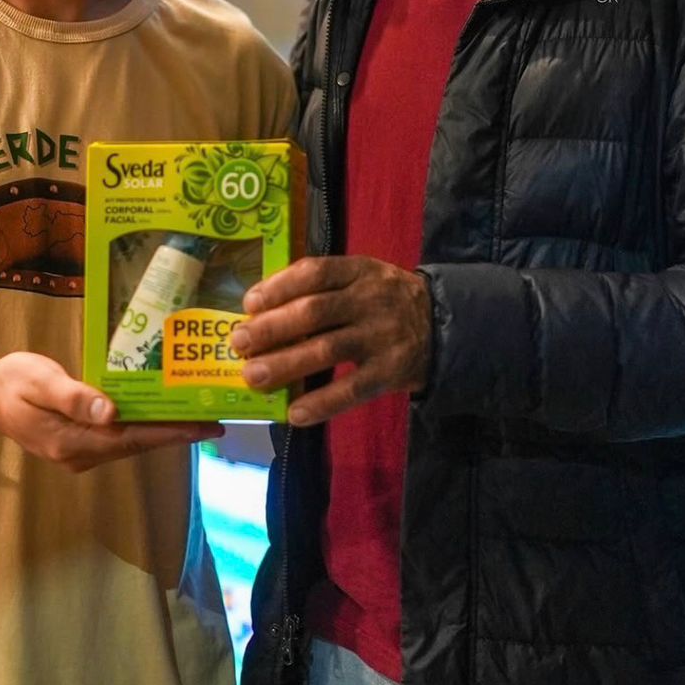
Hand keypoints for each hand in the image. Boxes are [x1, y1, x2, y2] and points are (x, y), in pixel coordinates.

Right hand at [0, 351, 222, 470]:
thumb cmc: (13, 382)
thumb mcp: (39, 381)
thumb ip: (74, 397)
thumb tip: (110, 412)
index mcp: (70, 441)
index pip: (131, 438)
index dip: (170, 433)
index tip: (204, 428)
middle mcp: (79, 454)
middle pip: (137, 444)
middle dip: (176, 434)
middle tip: (216, 423)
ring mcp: (80, 453)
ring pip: (131, 443)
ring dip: (164, 432)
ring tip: (199, 418)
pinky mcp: (80, 444)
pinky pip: (120, 438)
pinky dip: (145, 428)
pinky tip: (164, 415)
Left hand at [230, 256, 430, 425]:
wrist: (444, 325)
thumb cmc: (385, 300)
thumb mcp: (362, 278)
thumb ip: (322, 289)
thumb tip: (262, 312)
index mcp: (359, 271)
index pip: (315, 272)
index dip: (279, 287)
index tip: (249, 303)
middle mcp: (370, 300)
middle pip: (314, 312)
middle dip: (272, 328)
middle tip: (239, 343)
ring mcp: (382, 337)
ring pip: (328, 350)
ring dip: (286, 364)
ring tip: (253, 376)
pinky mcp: (392, 372)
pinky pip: (352, 389)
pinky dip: (322, 402)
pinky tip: (294, 414)